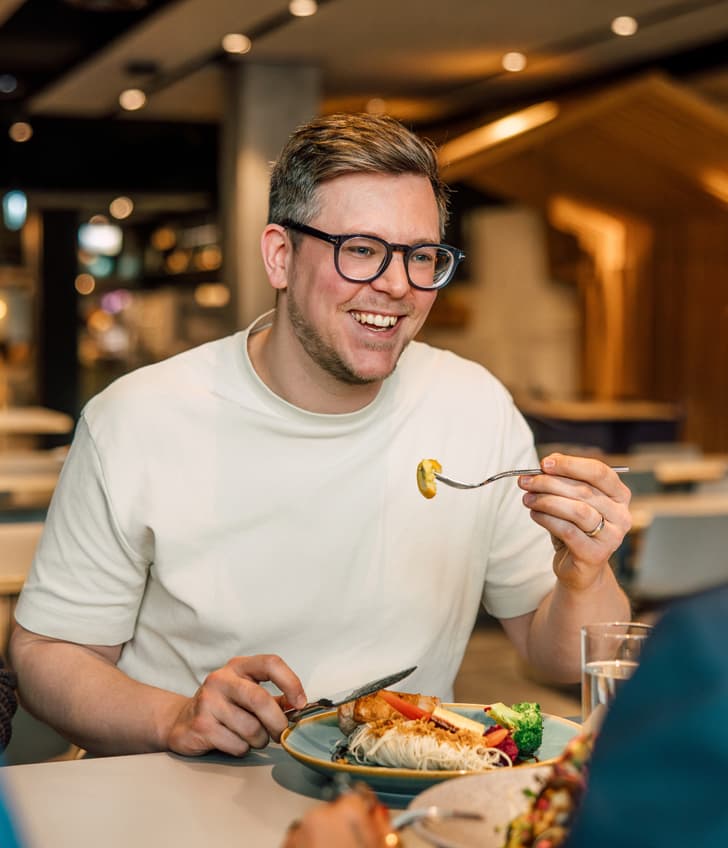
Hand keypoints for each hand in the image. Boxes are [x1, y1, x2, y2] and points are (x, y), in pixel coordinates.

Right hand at [166, 654, 305, 756]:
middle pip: (260, 699)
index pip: (271, 663)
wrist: (182, 722)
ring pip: (250, 728)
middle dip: (277, 722)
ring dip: (260, 739)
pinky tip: (234, 743)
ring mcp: (208, 701)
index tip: (300, 704)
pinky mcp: (201, 725)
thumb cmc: (224, 707)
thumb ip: (275, 698)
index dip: (291, 682)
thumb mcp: (248, 693)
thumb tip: (300, 706)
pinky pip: (236, 744)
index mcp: (239, 666)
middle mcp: (221, 679)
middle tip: (282, 734)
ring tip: (254, 738)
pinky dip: (243, 749)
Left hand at [282, 792, 395, 847]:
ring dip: (324, 841)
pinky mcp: (283, 847)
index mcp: (347, 812)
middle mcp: (317, 815)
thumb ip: (382, 828)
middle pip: (336, 812)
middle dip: (343, 829)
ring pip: (315, 828)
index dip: (366, 815)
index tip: (369, 830)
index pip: (360, 795)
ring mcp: (296, 833)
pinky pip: (300, 842)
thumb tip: (377, 813)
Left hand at [519, 453, 631, 589]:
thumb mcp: (571, 501)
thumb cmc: (575, 529)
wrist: (580, 569)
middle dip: (549, 483)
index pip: (599, 472)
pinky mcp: (595, 555)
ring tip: (527, 499)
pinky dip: (547, 519)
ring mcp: (611, 537)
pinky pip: (567, 531)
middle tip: (525, 481)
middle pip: (583, 490)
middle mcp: (621, 515)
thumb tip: (546, 463)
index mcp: (619, 495)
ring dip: (546, 501)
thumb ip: (563, 481)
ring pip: (577, 510)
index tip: (544, 463)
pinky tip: (534, 514)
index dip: (570, 464)